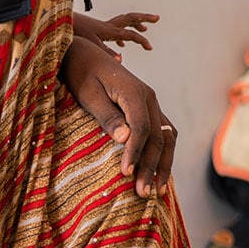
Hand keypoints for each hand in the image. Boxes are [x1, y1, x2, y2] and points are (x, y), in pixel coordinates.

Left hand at [61, 37, 175, 197]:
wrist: (84, 54)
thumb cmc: (81, 74)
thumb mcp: (88, 95)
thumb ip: (107, 116)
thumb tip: (126, 138)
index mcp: (135, 93)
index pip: (142, 130)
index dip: (135, 154)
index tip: (125, 174)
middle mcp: (150, 98)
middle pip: (158, 138)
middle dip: (151, 167)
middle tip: (143, 193)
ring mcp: (152, 103)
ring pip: (167, 138)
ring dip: (163, 164)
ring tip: (156, 190)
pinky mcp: (148, 109)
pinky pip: (163, 134)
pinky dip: (163, 153)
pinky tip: (158, 171)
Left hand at [72, 12, 156, 59]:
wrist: (58, 22)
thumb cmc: (73, 33)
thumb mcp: (90, 45)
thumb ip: (105, 53)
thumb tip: (120, 60)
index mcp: (109, 31)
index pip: (130, 34)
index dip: (141, 41)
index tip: (150, 48)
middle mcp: (107, 26)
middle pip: (130, 18)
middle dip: (144, 18)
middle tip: (157, 18)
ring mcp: (101, 26)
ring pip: (122, 22)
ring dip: (134, 24)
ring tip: (143, 28)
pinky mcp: (94, 29)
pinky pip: (113, 28)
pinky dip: (120, 34)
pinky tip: (120, 42)